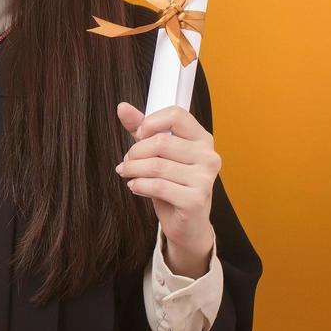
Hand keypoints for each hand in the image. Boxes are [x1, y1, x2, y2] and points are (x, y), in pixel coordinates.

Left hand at [114, 101, 218, 275]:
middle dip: (134, 153)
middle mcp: (208, 156)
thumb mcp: (156, 154)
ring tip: (127, 174)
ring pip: (156, 165)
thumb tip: (122, 107)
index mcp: (202, 139)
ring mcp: (205, 178)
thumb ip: (141, 130)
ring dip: (132, 170)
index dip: (150, 122)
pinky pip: (158, 186)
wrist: (186, 223)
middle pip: (160, 141)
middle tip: (127, 163)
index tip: (139, 135)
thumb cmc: (172, 184)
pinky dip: (139, 185)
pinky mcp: (196, 199)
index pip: (176, 115)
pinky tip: (135, 187)